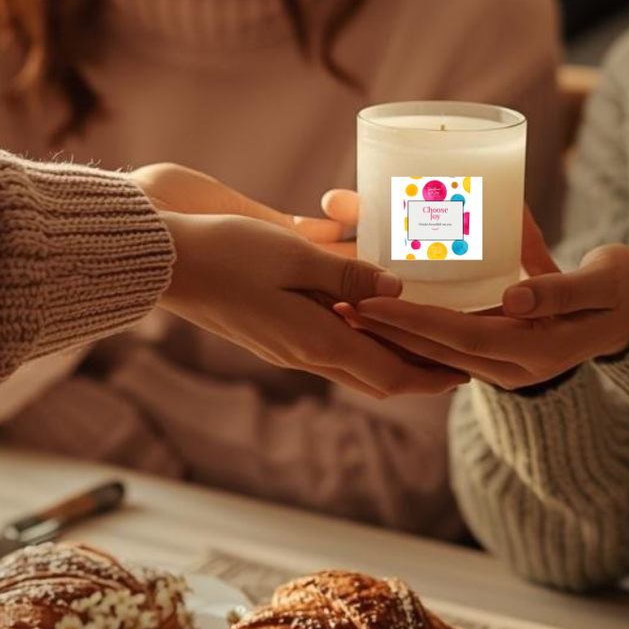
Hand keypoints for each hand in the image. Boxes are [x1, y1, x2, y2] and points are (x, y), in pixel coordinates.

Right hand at [134, 166, 464, 399]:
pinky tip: (365, 313)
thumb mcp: (294, 256)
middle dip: (417, 372)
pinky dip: (356, 336)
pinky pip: (325, 344)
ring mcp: (283, 345)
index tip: (467, 374)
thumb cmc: (226, 252)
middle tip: (454, 360)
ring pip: (350, 361)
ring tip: (420, 338)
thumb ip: (348, 275)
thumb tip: (398, 290)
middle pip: (374, 374)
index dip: (431, 377)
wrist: (161, 262)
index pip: (388, 373)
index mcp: (315, 342)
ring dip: (387, 353)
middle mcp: (302, 353)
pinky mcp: (268, 331)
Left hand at [338, 204, 628, 390]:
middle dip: (386, 329)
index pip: (458, 338)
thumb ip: (560, 291)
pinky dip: (416, 323)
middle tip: (337, 303)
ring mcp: (505, 359)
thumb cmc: (624, 289)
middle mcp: (511, 365)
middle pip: (435, 349)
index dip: (412, 321)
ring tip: (346, 306)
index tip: (369, 302)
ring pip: (436, 348)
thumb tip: (514, 299)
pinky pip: (449, 339)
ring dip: (393, 330)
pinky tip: (385, 305)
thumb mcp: (602, 284)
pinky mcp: (501, 344)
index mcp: (533, 353)